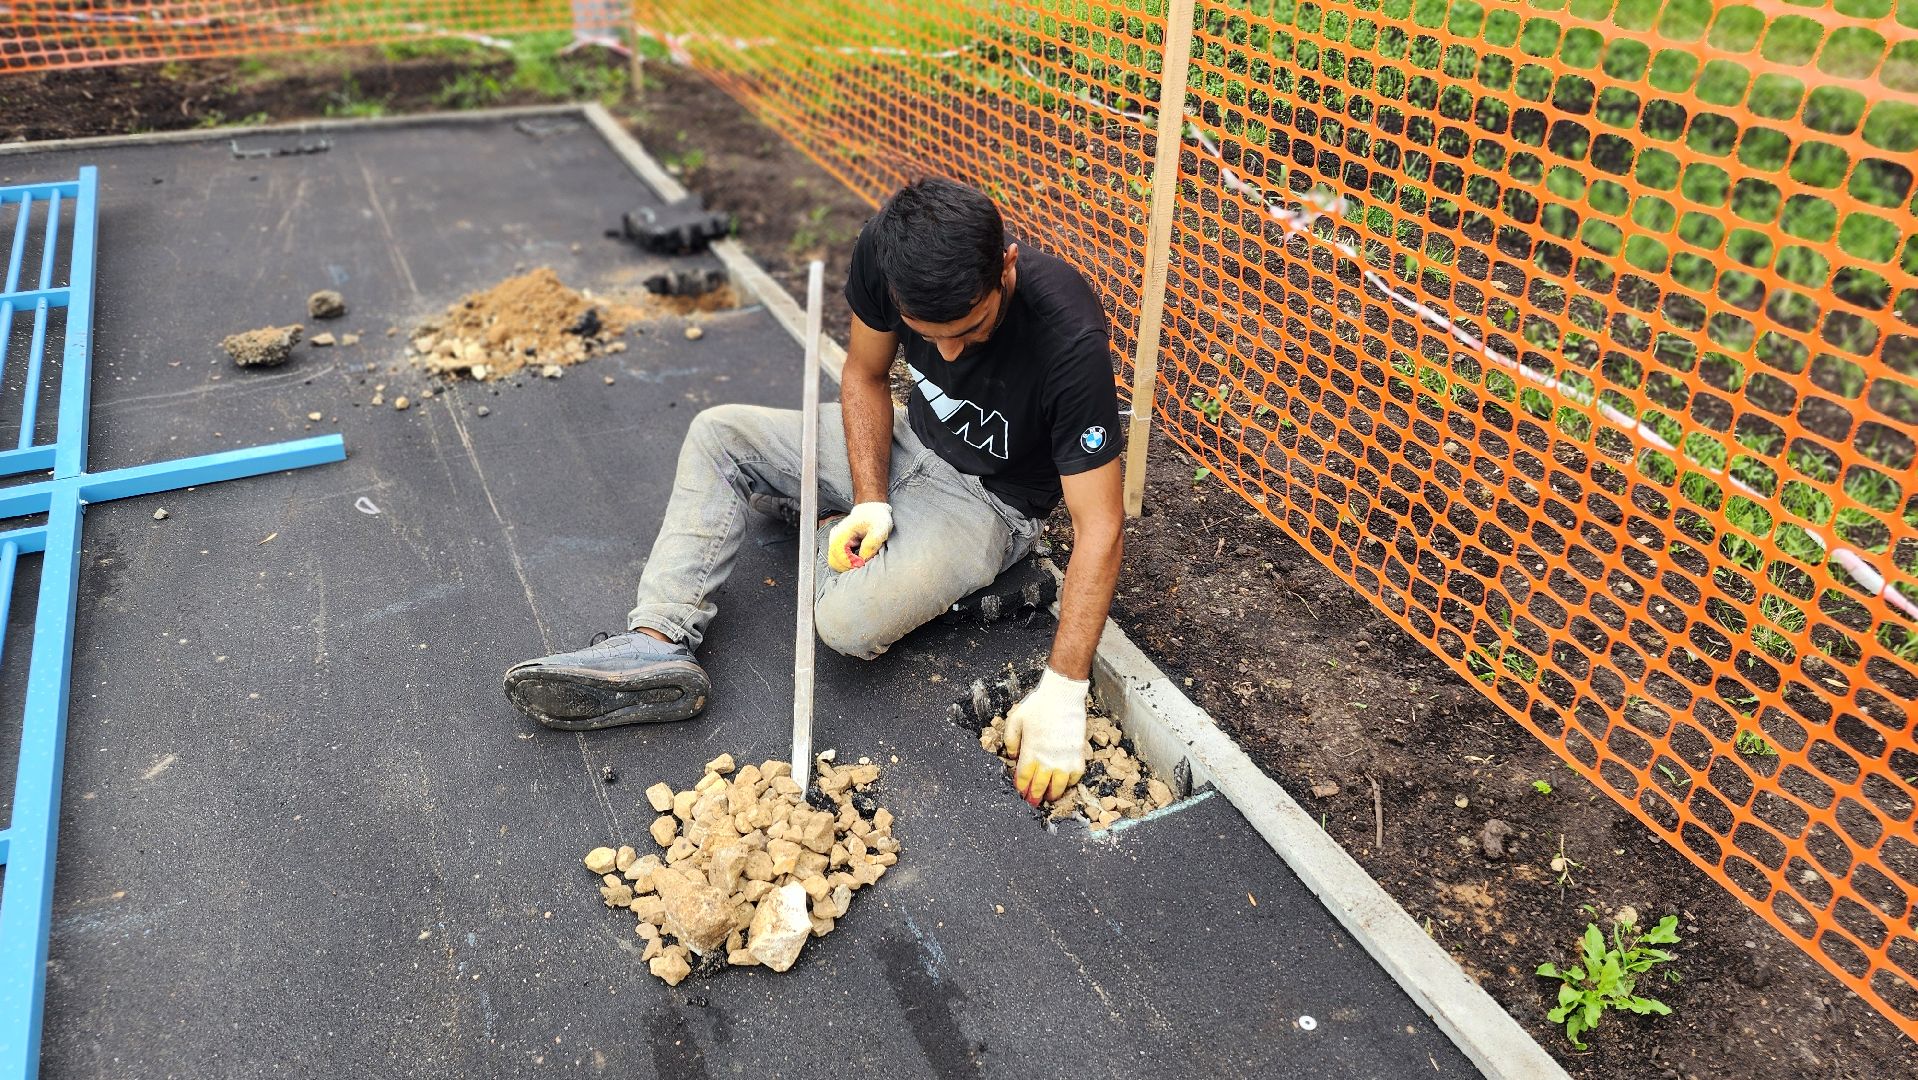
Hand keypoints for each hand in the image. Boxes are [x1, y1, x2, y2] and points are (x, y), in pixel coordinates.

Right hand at [827, 502, 892, 571]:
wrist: (873, 511)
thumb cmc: (876, 518)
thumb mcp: (879, 530)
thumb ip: (871, 545)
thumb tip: (863, 559)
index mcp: (843, 532)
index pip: (837, 553)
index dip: (848, 562)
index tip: (861, 563)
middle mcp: (835, 537)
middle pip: (833, 561)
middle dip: (847, 567)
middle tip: (862, 564)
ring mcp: (835, 542)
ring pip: (835, 562)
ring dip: (848, 566)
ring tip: (861, 560)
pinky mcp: (838, 546)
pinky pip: (839, 560)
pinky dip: (848, 563)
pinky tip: (858, 558)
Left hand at [1004, 668, 1088, 804]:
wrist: (1063, 696)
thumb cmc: (1039, 705)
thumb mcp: (1015, 720)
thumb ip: (1010, 741)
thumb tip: (1012, 757)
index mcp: (1031, 751)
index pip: (1024, 778)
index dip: (1021, 788)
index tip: (1019, 794)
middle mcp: (1048, 759)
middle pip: (1040, 786)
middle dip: (1034, 797)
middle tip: (1031, 804)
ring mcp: (1065, 758)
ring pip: (1059, 786)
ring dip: (1052, 794)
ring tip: (1048, 798)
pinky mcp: (1078, 754)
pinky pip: (1075, 776)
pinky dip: (1070, 783)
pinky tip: (1064, 783)